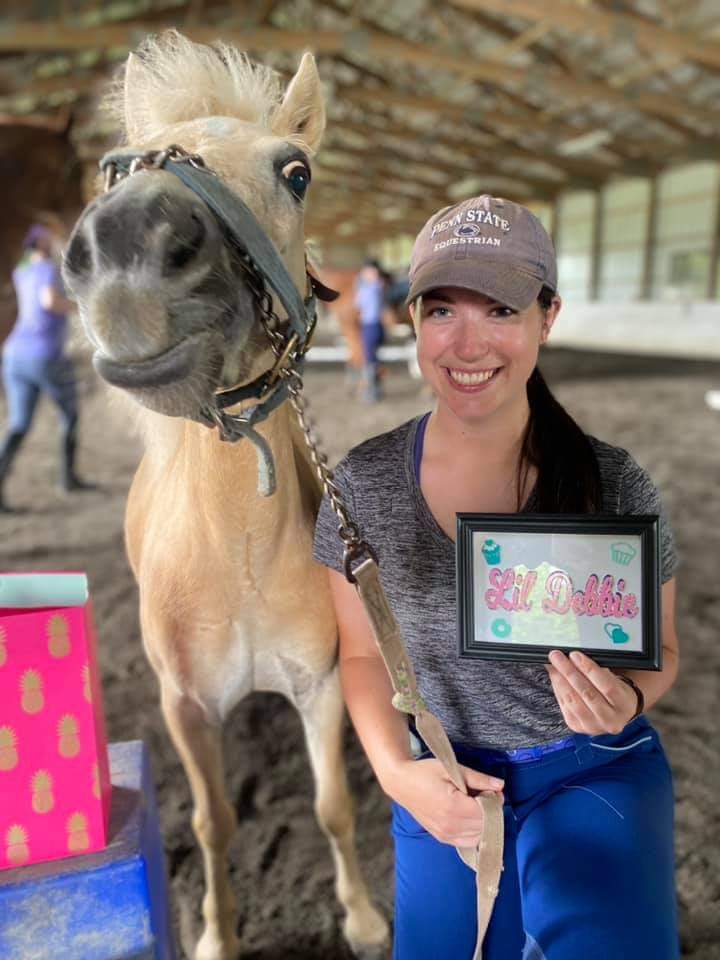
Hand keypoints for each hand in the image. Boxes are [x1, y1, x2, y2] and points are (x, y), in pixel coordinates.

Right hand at [382, 757, 503, 846]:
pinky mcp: (442, 838)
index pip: (487, 813)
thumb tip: (500, 785)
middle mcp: (450, 826)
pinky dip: (475, 832)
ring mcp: (445, 835)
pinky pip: (468, 842)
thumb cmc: (425, 772)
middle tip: (484, 794)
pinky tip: (469, 816)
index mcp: (453, 807)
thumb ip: (478, 779)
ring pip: (479, 837)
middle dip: (491, 811)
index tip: (492, 789)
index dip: (495, 800)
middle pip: (485, 826)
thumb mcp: (452, 769)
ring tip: (475, 804)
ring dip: (484, 822)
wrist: (401, 783)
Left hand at [546, 649, 638, 734]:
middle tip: (557, 657)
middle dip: (569, 672)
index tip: (575, 655)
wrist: (616, 715)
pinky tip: (555, 678)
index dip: (589, 669)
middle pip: (586, 693)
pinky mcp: (578, 727)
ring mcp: (593, 726)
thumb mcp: (615, 680)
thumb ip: (597, 671)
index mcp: (624, 704)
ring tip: (553, 665)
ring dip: (560, 680)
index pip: (606, 685)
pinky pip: (565, 706)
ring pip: (573, 701)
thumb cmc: (615, 693)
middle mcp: (610, 719)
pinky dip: (558, 689)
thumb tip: (573, 657)